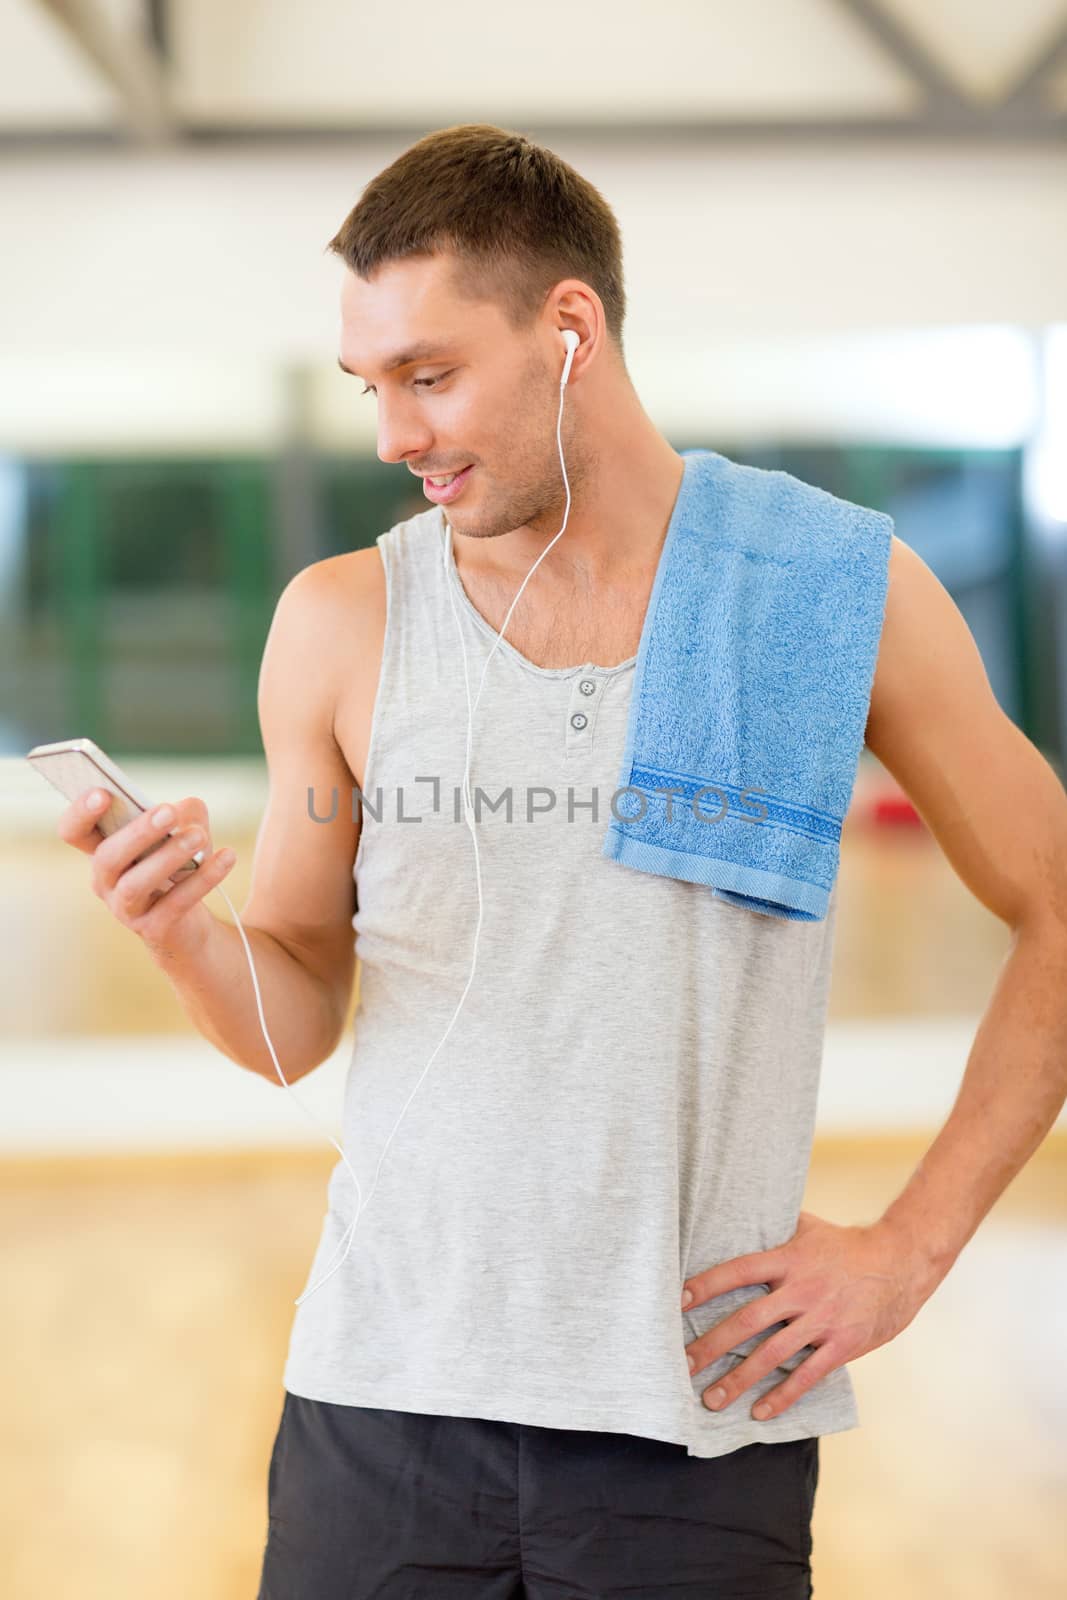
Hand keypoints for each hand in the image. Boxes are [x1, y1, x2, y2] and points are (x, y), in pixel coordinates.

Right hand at [57, 787, 235, 962]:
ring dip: (168, 857)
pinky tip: (226, 857)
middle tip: (168, 812)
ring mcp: (126, 909)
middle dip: (137, 832)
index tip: (104, 792)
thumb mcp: (184, 831)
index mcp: (103, 850)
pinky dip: (202, 880)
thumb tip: (186, 813)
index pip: (74, 832)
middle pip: (107, 857)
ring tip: (199, 836)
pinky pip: (175, 904)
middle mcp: (106, 881)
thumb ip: (185, 813)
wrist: (191, 925)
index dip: (81, 813)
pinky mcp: (154, 930)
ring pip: (136, 884)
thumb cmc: (179, 865)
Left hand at [681, 1210, 928, 1421]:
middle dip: (711, 1345)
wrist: (900, 1263)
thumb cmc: (847, 1245)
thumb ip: (774, 1227)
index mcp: (789, 1259)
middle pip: (748, 1321)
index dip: (708, 1285)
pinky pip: (807, 1375)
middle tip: (682, 1365)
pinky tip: (759, 1412)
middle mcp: (801, 1290)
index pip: (739, 1271)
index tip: (678, 1301)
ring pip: (772, 1354)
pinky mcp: (842, 1344)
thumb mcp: (808, 1227)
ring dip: (738, 1379)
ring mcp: (822, 1320)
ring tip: (711, 1399)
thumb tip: (737, 1215)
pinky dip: (782, 1396)